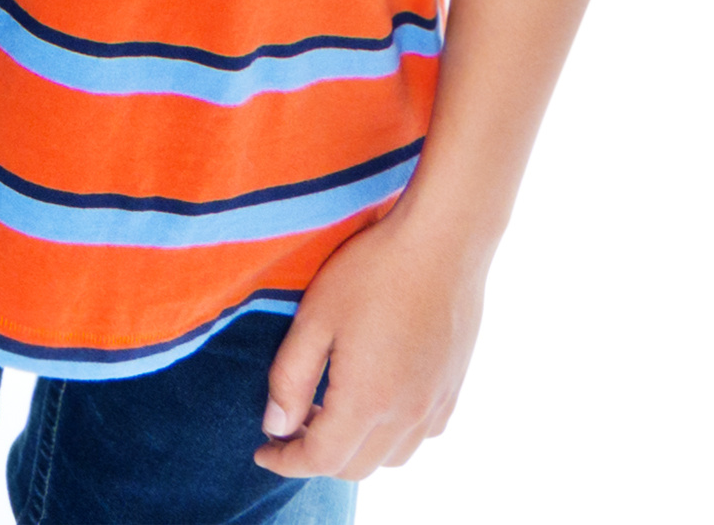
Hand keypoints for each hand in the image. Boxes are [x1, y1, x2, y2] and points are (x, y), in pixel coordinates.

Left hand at [259, 194, 490, 480]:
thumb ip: (291, 379)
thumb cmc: (371, 274)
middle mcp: (408, 415)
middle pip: (356, 466)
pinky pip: (420, 436)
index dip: (286, 462)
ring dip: (354, 449)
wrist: (442, 246)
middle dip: (316, 457)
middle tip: (286, 426)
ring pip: (391, 458)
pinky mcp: (453, 390)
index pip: (322, 459)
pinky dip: (390, 437)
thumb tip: (275, 426)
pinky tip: (371, 402)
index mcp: (368, 401)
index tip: (261, 453)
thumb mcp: (314, 320)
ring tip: (324, 411)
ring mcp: (436, 405)